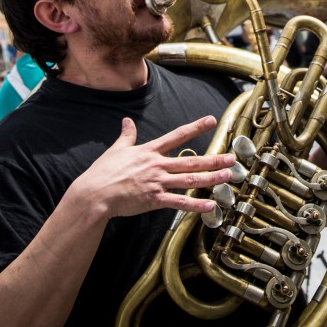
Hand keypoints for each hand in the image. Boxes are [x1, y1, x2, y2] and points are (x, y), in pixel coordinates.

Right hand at [71, 116, 235, 217]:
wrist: (94, 194)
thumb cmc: (103, 172)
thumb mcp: (116, 149)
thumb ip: (126, 135)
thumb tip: (127, 121)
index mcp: (149, 151)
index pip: (177, 135)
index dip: (195, 127)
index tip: (211, 121)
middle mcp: (157, 165)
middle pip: (191, 161)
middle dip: (213, 159)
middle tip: (232, 158)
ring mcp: (157, 182)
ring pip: (190, 180)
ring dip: (211, 178)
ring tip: (227, 177)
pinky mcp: (154, 199)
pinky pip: (179, 202)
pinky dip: (195, 205)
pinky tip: (210, 205)